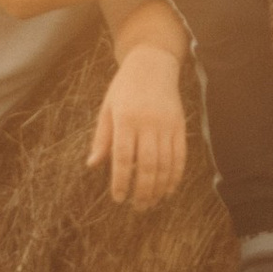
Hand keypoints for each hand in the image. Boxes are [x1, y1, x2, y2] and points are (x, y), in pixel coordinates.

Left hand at [87, 43, 186, 205]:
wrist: (153, 64)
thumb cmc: (124, 88)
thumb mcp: (107, 108)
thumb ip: (102, 138)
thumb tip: (92, 165)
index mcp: (126, 118)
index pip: (123, 156)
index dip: (121, 180)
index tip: (118, 198)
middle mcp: (148, 123)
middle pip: (147, 164)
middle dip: (142, 190)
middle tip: (136, 207)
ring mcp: (167, 125)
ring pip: (165, 164)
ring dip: (158, 187)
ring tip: (150, 203)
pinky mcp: (180, 126)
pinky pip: (180, 156)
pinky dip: (176, 176)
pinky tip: (168, 190)